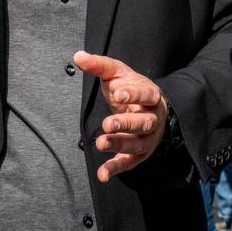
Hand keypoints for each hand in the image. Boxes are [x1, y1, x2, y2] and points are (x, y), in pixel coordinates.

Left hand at [73, 51, 167, 182]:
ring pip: (138, 143)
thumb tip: (78, 56)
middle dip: (125, 124)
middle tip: (107, 124)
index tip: (118, 94)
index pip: (146, 94)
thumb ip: (98, 65)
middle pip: (143, 122)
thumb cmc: (130, 86)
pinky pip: (130, 162)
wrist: (150, 106)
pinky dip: (116, 167)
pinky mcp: (140, 153)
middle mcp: (153, 118)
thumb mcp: (116, 72)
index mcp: (150, 95)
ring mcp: (148, 137)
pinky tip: (103, 174)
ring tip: (100, 143)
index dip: (133, 95)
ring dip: (120, 144)